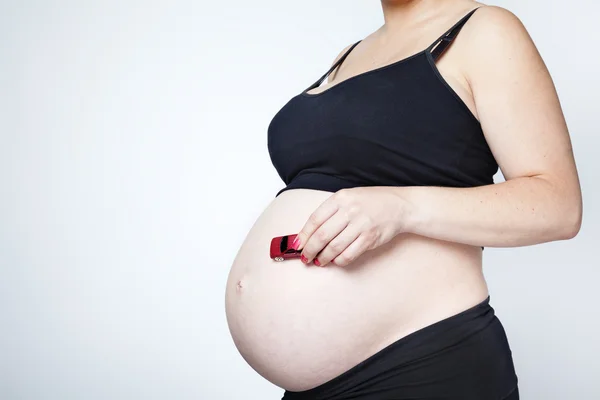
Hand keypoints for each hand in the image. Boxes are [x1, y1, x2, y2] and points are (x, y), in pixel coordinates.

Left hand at [291, 186, 410, 266]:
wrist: (399, 205)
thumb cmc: (370, 202)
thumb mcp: (348, 198)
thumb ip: (330, 213)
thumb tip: (309, 234)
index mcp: (340, 198)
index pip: (315, 219)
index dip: (303, 235)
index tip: (296, 245)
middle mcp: (349, 210)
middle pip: (322, 236)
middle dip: (310, 250)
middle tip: (305, 257)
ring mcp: (361, 225)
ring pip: (334, 247)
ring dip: (323, 258)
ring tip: (319, 261)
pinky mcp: (370, 238)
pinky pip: (349, 254)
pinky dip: (339, 261)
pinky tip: (335, 261)